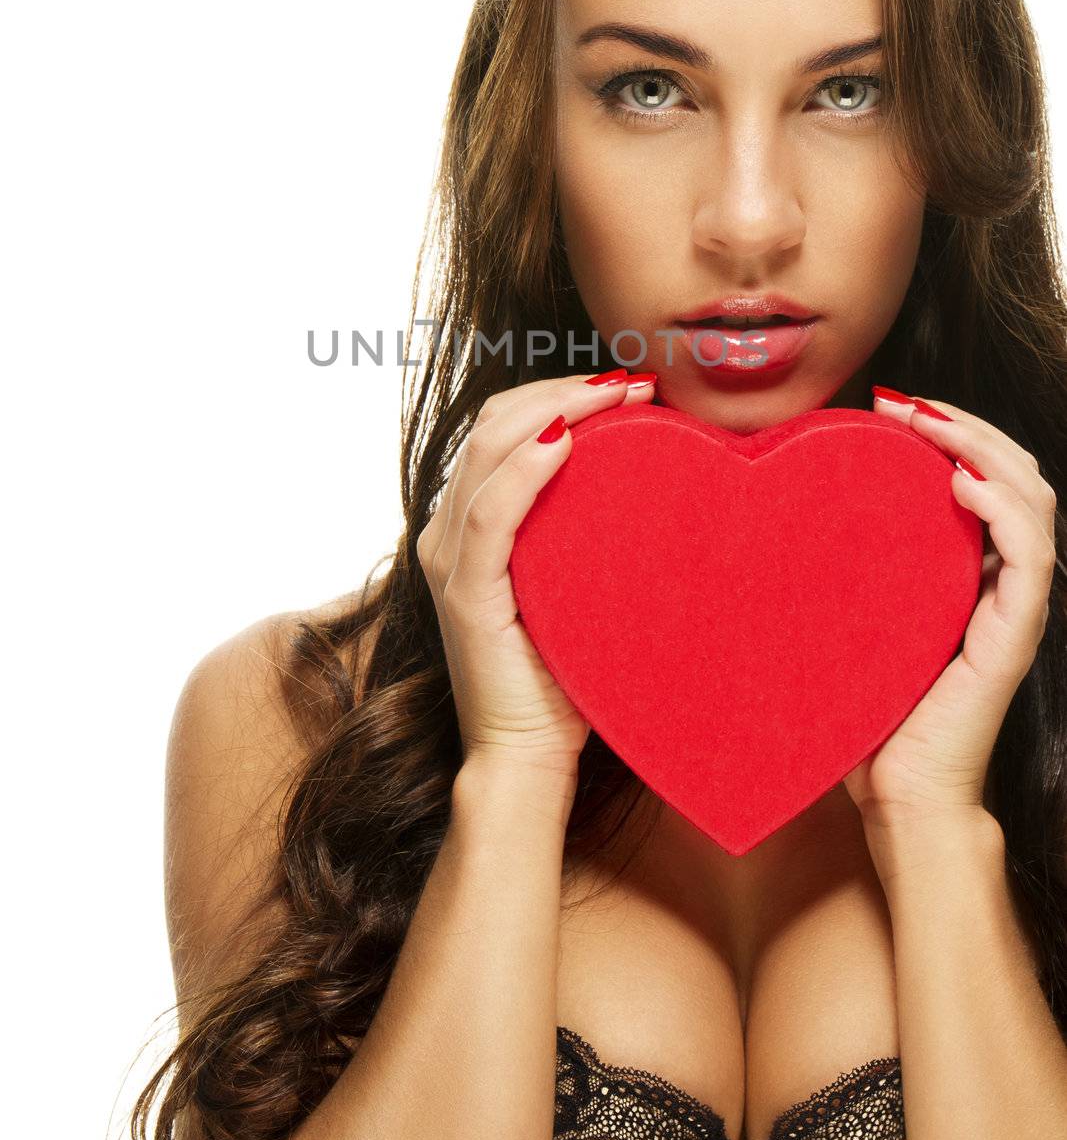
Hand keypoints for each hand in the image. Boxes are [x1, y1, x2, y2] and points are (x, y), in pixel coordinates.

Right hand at [416, 367, 655, 782]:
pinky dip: (526, 470)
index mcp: (466, 523)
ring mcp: (449, 560)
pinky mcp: (466, 593)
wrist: (526, 758)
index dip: (557, 391)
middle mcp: (445, 531)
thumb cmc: (561, 673)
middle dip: (563, 389)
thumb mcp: (572, 583)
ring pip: (488, 450)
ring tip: (618, 396)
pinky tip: (566, 445)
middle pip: (493, 423)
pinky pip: (491, 514)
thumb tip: (650, 479)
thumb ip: (582, 531)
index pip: (500, 426)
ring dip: (557, 409)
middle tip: (633, 381)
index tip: (626, 383)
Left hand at [842, 389, 1057, 832]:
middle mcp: (999, 583)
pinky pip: (1030, 560)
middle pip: (1016, 475)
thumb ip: (835, 575)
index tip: (890, 403)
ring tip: (930, 423)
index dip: (952, 430)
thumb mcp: (846, 625)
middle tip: (904, 401)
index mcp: (967, 574)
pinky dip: (1003, 509)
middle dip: (966, 423)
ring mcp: (1013, 609)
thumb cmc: (862, 718)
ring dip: (985, 447)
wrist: (897, 801)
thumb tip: (760, 518)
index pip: (987, 478)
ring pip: (1033, 501)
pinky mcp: (1013, 637)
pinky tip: (960, 483)